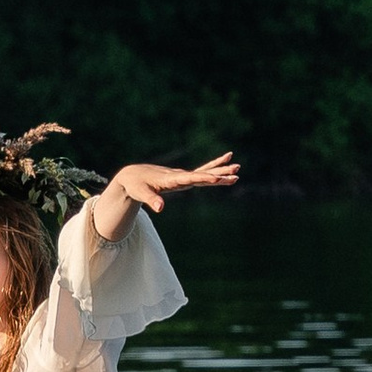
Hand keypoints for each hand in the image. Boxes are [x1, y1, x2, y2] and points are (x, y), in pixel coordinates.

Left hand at [93, 152, 237, 235]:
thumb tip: (160, 208)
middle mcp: (179, 175)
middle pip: (202, 174)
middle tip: (236, 171)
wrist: (133, 175)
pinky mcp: (182, 177)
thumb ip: (151, 200)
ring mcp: (182, 176)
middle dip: (219, 173)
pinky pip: (200, 172)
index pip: (190, 178)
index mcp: (171, 179)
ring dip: (220, 170)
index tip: (216, 178)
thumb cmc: (136, 185)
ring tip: (237, 168)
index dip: (203, 178)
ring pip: (205, 172)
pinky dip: (212, 168)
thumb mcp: (141, 194)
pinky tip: (225, 163)